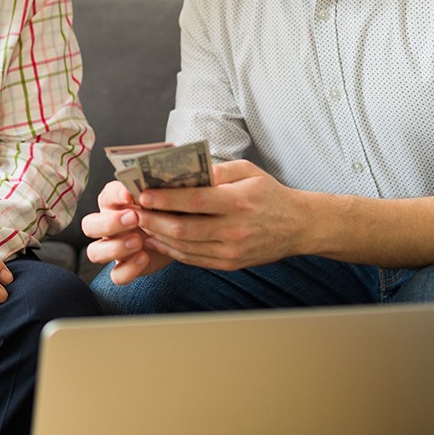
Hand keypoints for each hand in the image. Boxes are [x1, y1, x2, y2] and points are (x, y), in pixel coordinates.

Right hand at [82, 180, 172, 284]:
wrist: (181, 235)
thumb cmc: (167, 211)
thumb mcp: (162, 198)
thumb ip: (153, 191)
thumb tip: (151, 184)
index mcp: (115, 203)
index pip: (105, 196)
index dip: (114, 195)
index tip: (130, 195)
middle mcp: (108, 226)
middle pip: (89, 226)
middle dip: (109, 223)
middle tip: (134, 218)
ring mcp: (113, 248)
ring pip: (95, 252)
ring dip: (115, 247)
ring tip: (138, 241)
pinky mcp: (124, 268)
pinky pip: (116, 275)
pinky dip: (128, 269)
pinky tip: (144, 257)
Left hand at [135, 160, 305, 269]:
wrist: (298, 226)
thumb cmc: (270, 194)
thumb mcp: (248, 171)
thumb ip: (218, 170)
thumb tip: (185, 170)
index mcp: (238, 202)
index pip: (194, 201)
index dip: (165, 199)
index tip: (143, 193)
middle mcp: (234, 230)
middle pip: (183, 228)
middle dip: (153, 219)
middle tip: (135, 210)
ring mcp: (231, 251)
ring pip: (184, 247)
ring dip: (158, 235)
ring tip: (142, 223)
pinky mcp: (228, 264)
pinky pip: (193, 259)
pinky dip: (171, 249)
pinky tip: (159, 238)